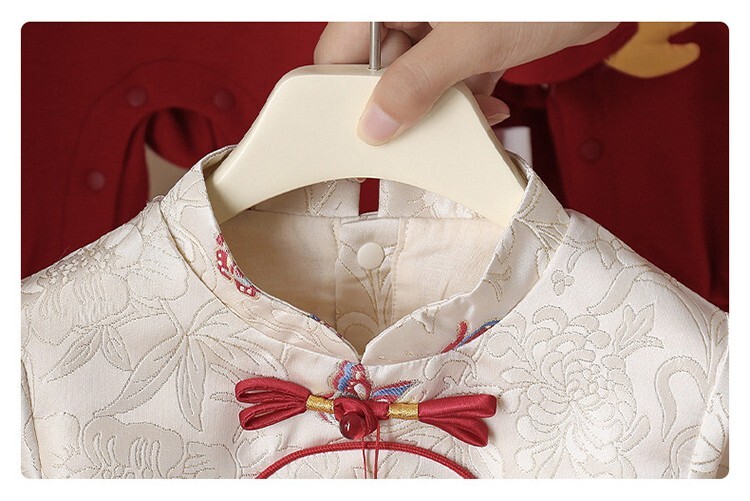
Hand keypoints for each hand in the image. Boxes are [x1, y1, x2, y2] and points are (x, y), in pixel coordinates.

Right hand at [314, 22, 616, 144]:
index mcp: (391, 1)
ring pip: (417, 81)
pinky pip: (451, 80)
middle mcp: (409, 12)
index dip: (340, 94)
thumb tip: (376, 124)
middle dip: (397, 110)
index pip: (341, 49)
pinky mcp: (470, 41)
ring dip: (438, 112)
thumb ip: (417, 82)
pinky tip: (486, 111)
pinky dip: (467, 102)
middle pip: (379, 70)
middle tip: (406, 143)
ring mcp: (440, 27)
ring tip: (461, 125)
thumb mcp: (471, 39)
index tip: (351, 135)